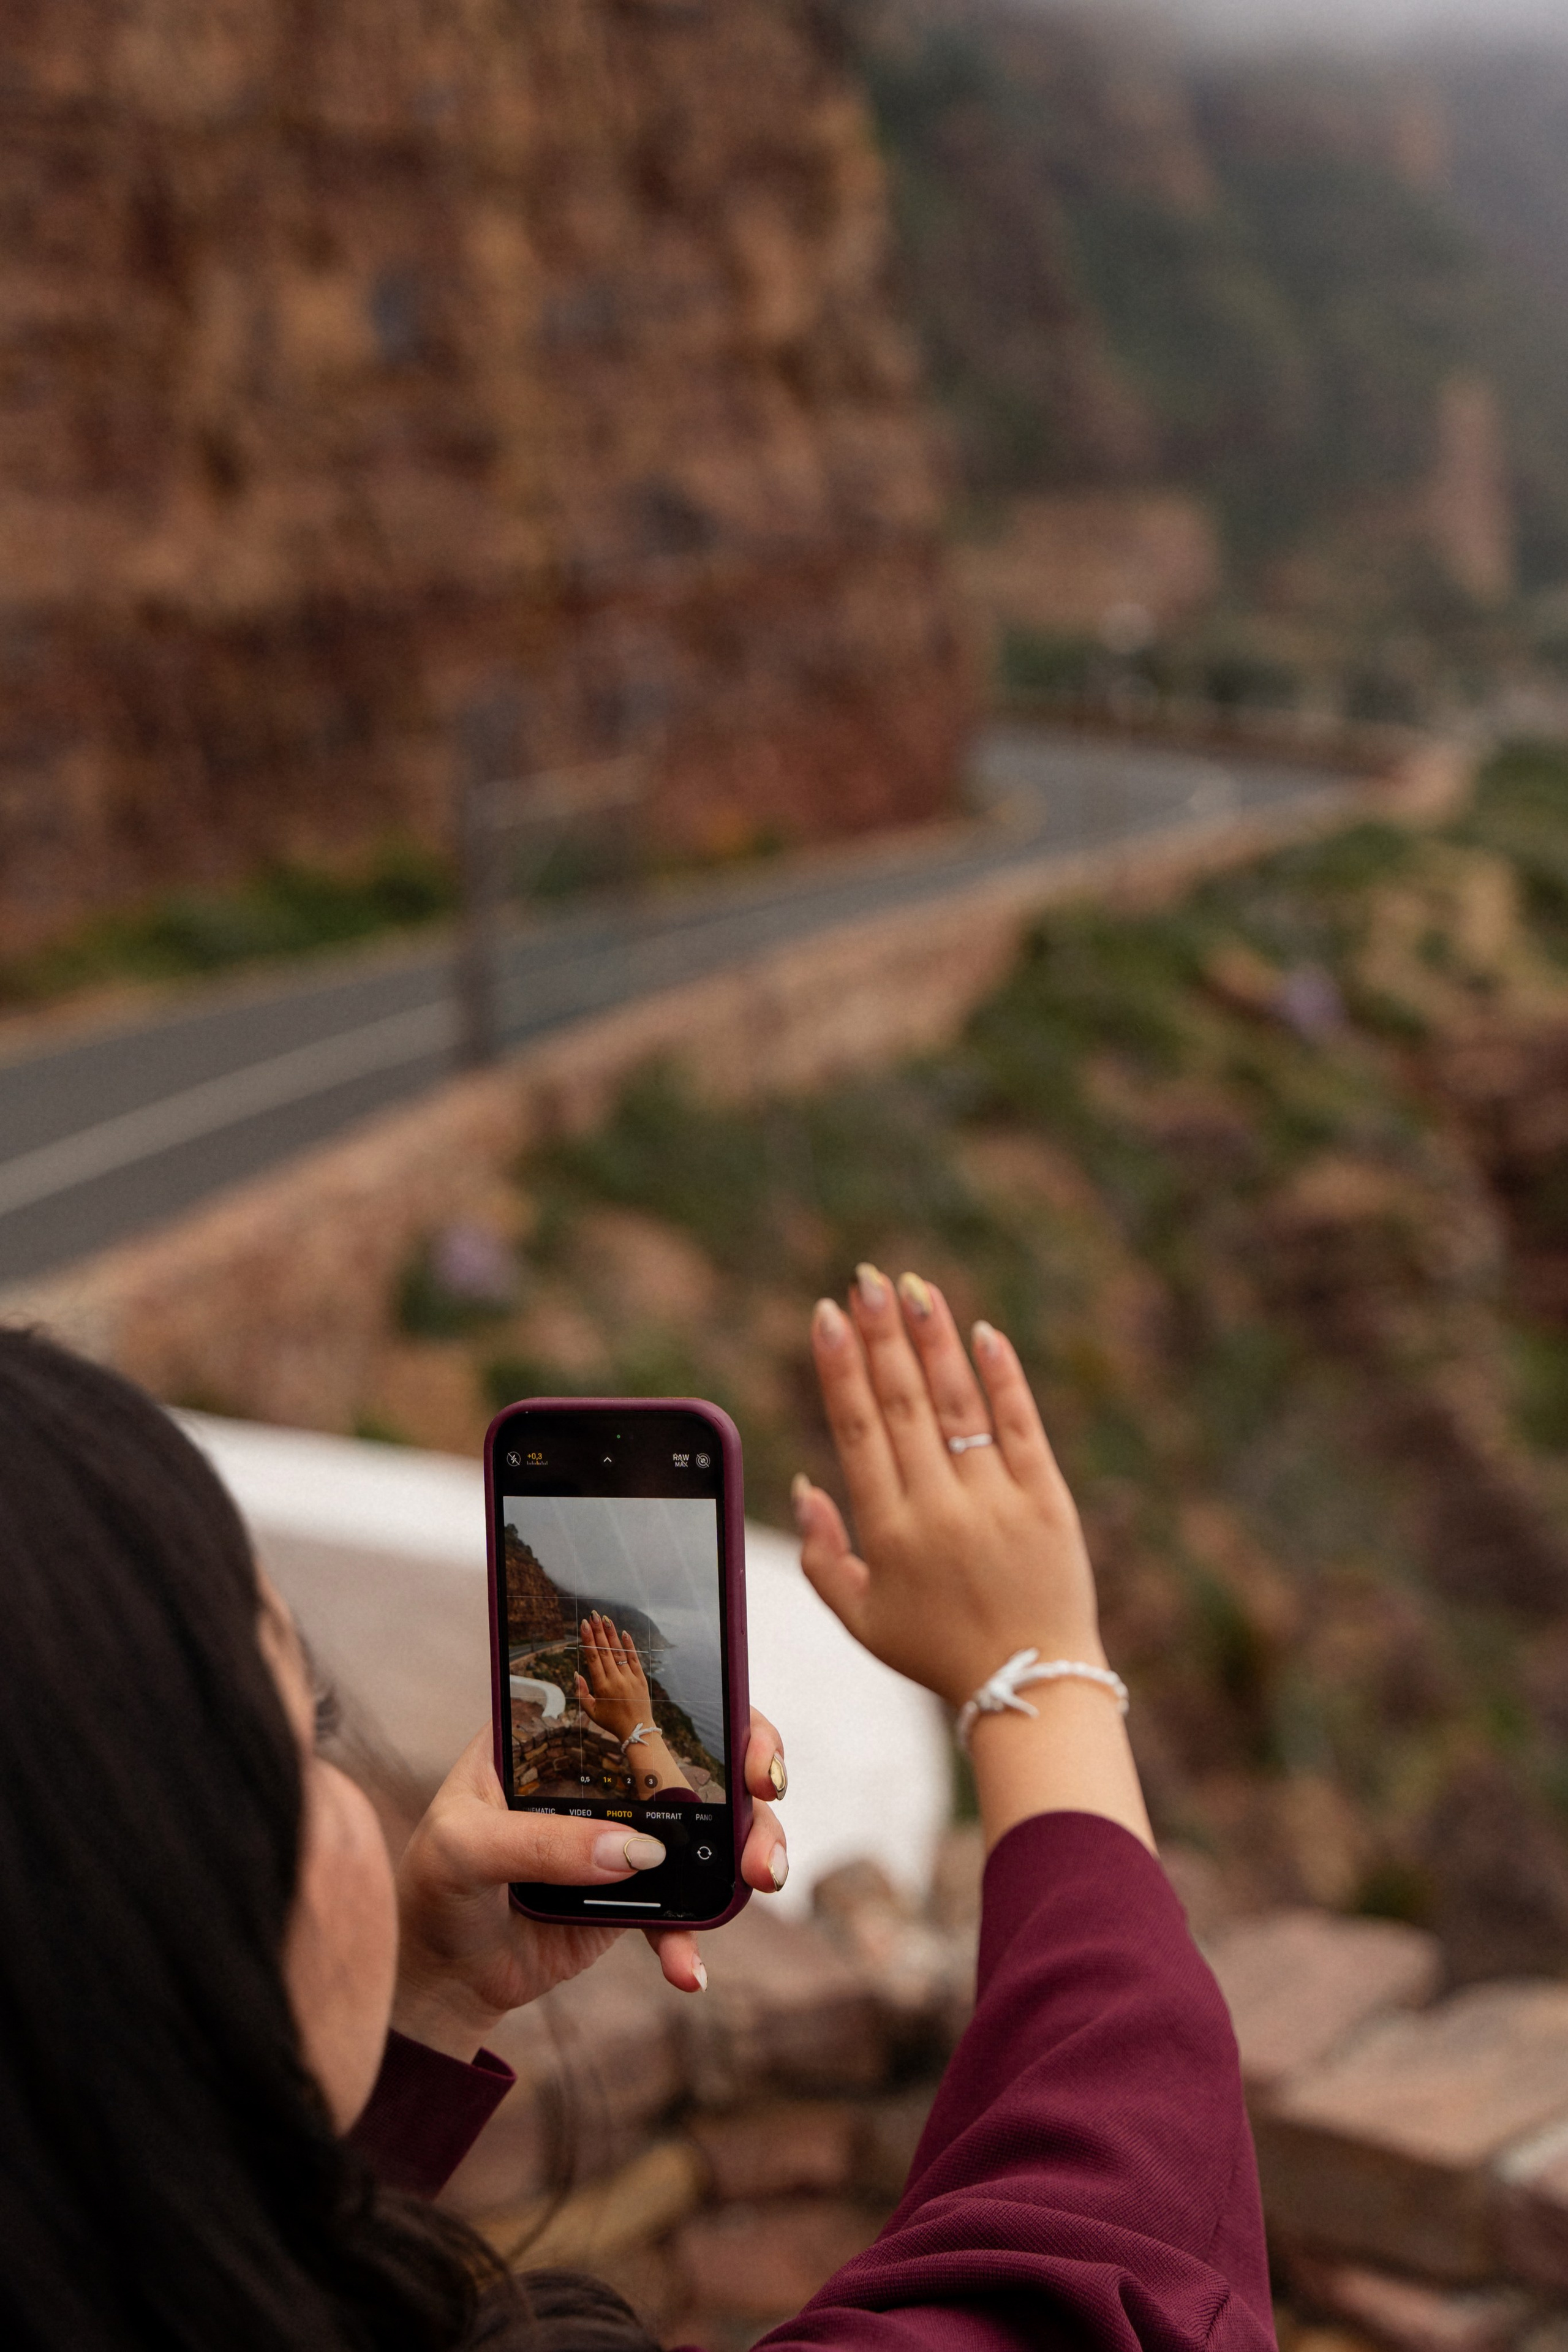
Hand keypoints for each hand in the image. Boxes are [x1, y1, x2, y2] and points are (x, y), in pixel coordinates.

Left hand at [391, 1708, 790, 2060]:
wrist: (441, 1973)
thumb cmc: (437, 1885)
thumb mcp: (464, 1848)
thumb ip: (539, 1843)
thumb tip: (635, 1850)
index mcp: (562, 1734)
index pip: (644, 1696)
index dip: (710, 1701)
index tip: (745, 1739)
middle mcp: (606, 1773)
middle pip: (702, 1752)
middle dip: (753, 1776)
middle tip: (765, 1802)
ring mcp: (627, 1833)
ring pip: (714, 1826)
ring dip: (748, 1851)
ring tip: (756, 1882)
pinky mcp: (636, 1894)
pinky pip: (684, 1908)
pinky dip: (694, 1938)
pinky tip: (687, 1971)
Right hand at [574, 1612, 653, 1743]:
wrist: (637, 1730)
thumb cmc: (611, 1721)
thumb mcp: (592, 1712)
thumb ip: (581, 1693)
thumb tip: (576, 1673)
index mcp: (602, 1687)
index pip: (593, 1658)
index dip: (588, 1640)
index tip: (584, 1625)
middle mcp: (616, 1680)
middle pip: (605, 1651)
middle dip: (598, 1631)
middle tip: (592, 1615)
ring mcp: (630, 1678)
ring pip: (619, 1652)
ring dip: (611, 1634)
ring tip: (605, 1619)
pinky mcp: (641, 1679)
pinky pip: (634, 1659)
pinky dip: (629, 1645)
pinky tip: (624, 1632)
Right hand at [794, 1265, 1150, 1852]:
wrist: (1031, 1687)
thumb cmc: (938, 1651)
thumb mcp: (862, 1619)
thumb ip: (823, 1555)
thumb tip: (803, 1483)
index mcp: (890, 1531)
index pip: (858, 1430)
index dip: (841, 1368)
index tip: (826, 1315)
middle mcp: (939, 1508)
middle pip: (903, 1404)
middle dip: (881, 1334)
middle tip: (865, 1277)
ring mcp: (995, 1500)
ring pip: (958, 1404)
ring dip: (934, 1341)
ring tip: (914, 1286)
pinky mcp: (1046, 1499)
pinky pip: (1022, 1426)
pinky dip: (1003, 1378)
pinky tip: (984, 1333)